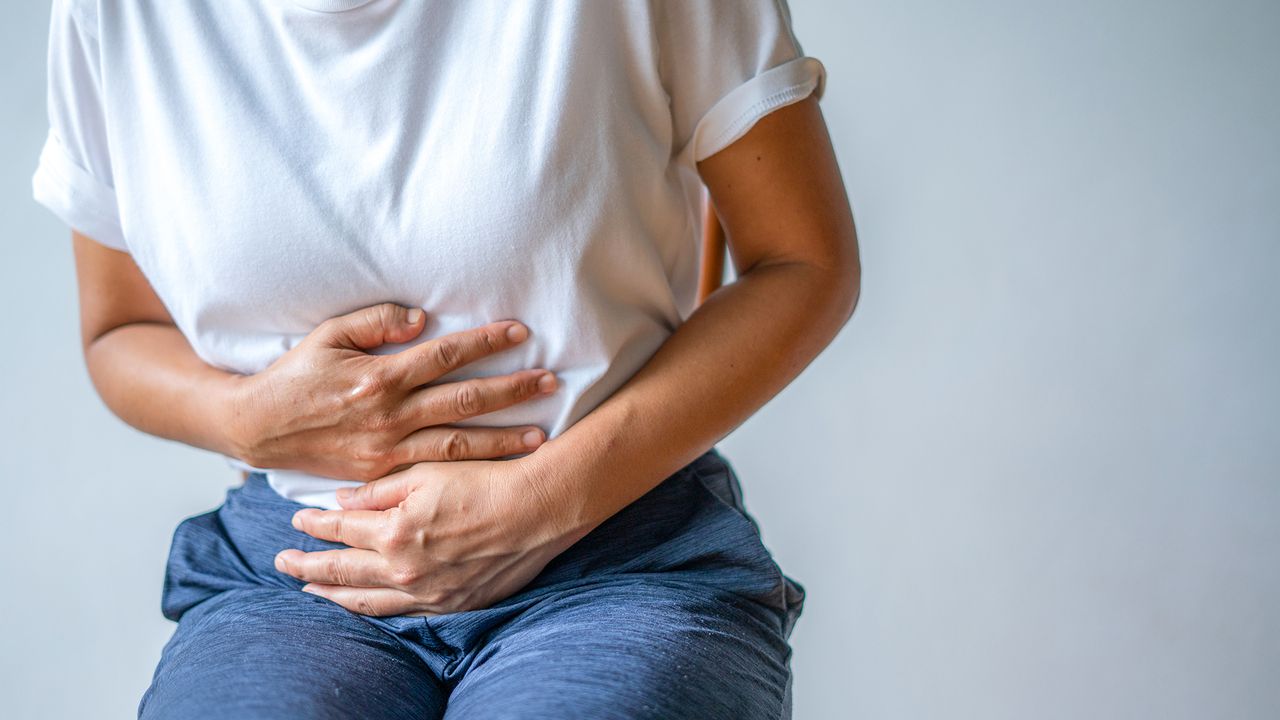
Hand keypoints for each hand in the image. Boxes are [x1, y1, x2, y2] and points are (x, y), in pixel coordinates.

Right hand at [229, 302, 558, 480]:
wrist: (258, 428)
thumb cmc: (296, 375)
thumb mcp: (328, 335)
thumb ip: (376, 321)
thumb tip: (423, 317)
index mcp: (379, 377)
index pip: (445, 355)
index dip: (486, 342)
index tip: (521, 331)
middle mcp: (388, 416)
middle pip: (463, 400)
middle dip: (512, 391)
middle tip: (551, 381)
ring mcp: (388, 449)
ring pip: (457, 444)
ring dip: (503, 439)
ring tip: (542, 434)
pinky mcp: (382, 472)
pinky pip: (434, 469)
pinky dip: (469, 468)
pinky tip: (498, 467)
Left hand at [274, 457, 584, 615]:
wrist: (540, 510)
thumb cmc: (487, 481)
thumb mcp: (428, 472)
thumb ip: (380, 489)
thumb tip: (342, 501)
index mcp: (394, 532)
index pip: (340, 530)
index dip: (314, 524)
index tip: (297, 520)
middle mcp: (405, 570)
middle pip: (342, 571)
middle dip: (308, 565)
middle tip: (283, 561)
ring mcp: (428, 593)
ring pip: (366, 601)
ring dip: (333, 594)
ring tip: (310, 589)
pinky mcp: (453, 604)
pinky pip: (401, 614)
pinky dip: (374, 608)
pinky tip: (363, 603)